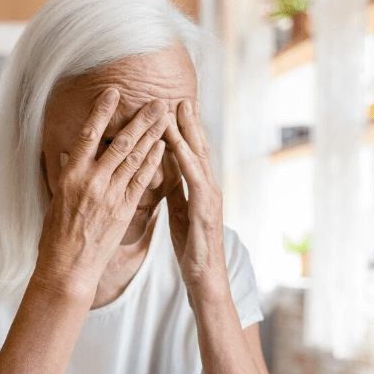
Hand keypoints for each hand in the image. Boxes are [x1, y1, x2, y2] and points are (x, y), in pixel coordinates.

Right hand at [35, 88, 168, 298]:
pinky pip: (142, 181)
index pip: (88, 136)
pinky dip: (153, 161)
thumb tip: (67, 153)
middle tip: (156, 100)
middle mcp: (91, 182)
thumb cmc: (56, 234)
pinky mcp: (124, 209)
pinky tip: (162, 146)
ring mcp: (110, 195)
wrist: (68, 266)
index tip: (113, 92)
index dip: (102, 112)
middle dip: (139, 120)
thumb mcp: (55, 198)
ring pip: (134, 158)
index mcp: (71, 176)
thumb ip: (65, 173)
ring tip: (164, 116)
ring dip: (152, 134)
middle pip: (119, 143)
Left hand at [162, 99, 229, 296]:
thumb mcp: (179, 212)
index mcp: (200, 189)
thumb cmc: (191, 246)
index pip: (192, 154)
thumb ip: (175, 190)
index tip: (177, 109)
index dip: (186, 132)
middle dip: (191, 123)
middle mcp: (208, 187)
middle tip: (183, 97)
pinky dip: (184, 157)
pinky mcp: (205, 208)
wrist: (205, 276)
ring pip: (198, 157)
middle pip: (198, 148)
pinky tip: (176, 142)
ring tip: (180, 108)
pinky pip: (193, 177)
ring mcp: (209, 196)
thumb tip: (163, 170)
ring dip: (189, 131)